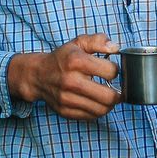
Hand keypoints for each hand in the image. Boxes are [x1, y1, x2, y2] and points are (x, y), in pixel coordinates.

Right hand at [7, 33, 121, 120]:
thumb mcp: (78, 43)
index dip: (115, 70)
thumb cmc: (62, 58)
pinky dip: (98, 111)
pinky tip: (97, 102)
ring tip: (108, 96)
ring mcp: (67, 98)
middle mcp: (71, 81)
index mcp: (76, 61)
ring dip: (110, 104)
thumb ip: (98, 41)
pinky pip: (91, 117)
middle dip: (118, 93)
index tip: (112, 70)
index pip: (110, 71)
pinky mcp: (65, 111)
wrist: (38, 75)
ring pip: (101, 110)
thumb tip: (115, 48)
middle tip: (117, 89)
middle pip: (108, 96)